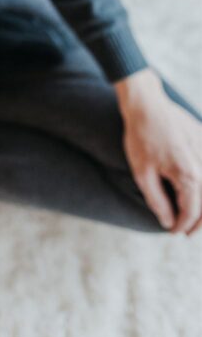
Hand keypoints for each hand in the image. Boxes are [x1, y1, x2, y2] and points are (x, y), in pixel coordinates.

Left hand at [119, 81, 201, 234]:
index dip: (182, 226)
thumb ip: (157, 201)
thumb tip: (168, 222)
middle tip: (187, 232)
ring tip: (195, 216)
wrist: (146, 104)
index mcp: (189, 176)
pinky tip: (197, 188)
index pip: (192, 212)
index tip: (173, 232)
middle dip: (199, 222)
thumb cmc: (141, 137)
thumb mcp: (142, 173)